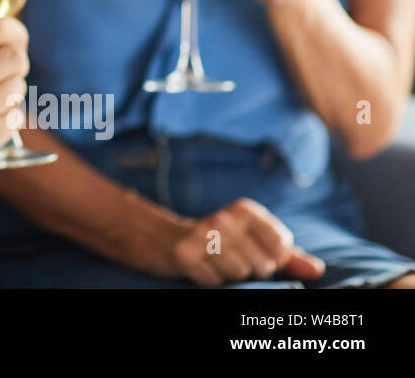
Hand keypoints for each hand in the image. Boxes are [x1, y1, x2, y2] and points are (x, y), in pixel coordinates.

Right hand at [161, 198, 324, 285]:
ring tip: (219, 262)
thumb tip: (317, 270)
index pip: (281, 246)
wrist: (173, 240)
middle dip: (252, 270)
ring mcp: (202, 234)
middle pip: (261, 264)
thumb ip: (290, 256)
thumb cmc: (226, 243)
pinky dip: (212, 280)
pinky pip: (215, 280)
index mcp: (246, 210)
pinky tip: (205, 266)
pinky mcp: (185, 253)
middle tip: (236, 259)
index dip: (274, 259)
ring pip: (239, 273)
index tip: (259, 252)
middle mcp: (223, 218)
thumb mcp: (258, 242)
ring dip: (231, 275)